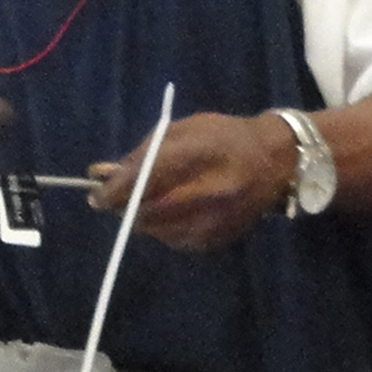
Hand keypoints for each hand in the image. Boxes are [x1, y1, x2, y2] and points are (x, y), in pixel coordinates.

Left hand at [87, 111, 298, 252]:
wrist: (276, 163)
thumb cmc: (224, 137)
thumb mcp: (183, 131)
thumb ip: (144, 154)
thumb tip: (102, 175)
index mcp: (201, 155)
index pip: (145, 180)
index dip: (113, 191)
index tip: (95, 194)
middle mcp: (209, 193)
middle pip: (143, 211)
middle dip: (123, 206)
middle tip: (116, 197)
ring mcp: (213, 221)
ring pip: (153, 229)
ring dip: (142, 216)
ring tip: (155, 199)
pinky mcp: (215, 240)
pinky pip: (171, 239)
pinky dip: (163, 227)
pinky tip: (177, 211)